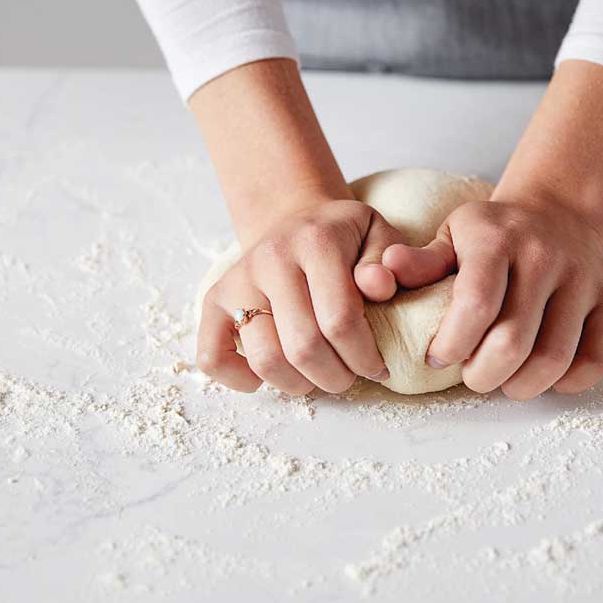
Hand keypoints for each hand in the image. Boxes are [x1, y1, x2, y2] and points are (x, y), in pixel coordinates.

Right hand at [197, 198, 404, 394]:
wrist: (293, 218)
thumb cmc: (342, 237)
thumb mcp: (378, 234)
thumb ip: (390, 261)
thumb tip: (379, 285)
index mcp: (315, 242)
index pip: (340, 320)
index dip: (365, 356)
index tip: (378, 366)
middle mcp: (270, 260)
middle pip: (304, 346)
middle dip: (336, 376)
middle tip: (350, 375)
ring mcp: (237, 281)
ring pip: (265, 359)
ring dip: (298, 384)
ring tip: (318, 376)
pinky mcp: (213, 302)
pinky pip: (212, 357)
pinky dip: (240, 379)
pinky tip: (269, 376)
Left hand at [383, 194, 602, 399]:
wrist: (555, 211)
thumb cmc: (492, 234)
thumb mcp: (450, 235)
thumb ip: (420, 262)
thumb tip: (383, 273)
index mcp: (498, 239)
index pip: (476, 304)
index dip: (452, 344)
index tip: (437, 357)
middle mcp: (545, 256)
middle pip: (514, 342)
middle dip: (483, 376)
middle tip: (471, 376)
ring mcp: (583, 278)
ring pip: (554, 358)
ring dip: (522, 386)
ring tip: (503, 381)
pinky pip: (596, 358)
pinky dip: (568, 382)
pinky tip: (543, 376)